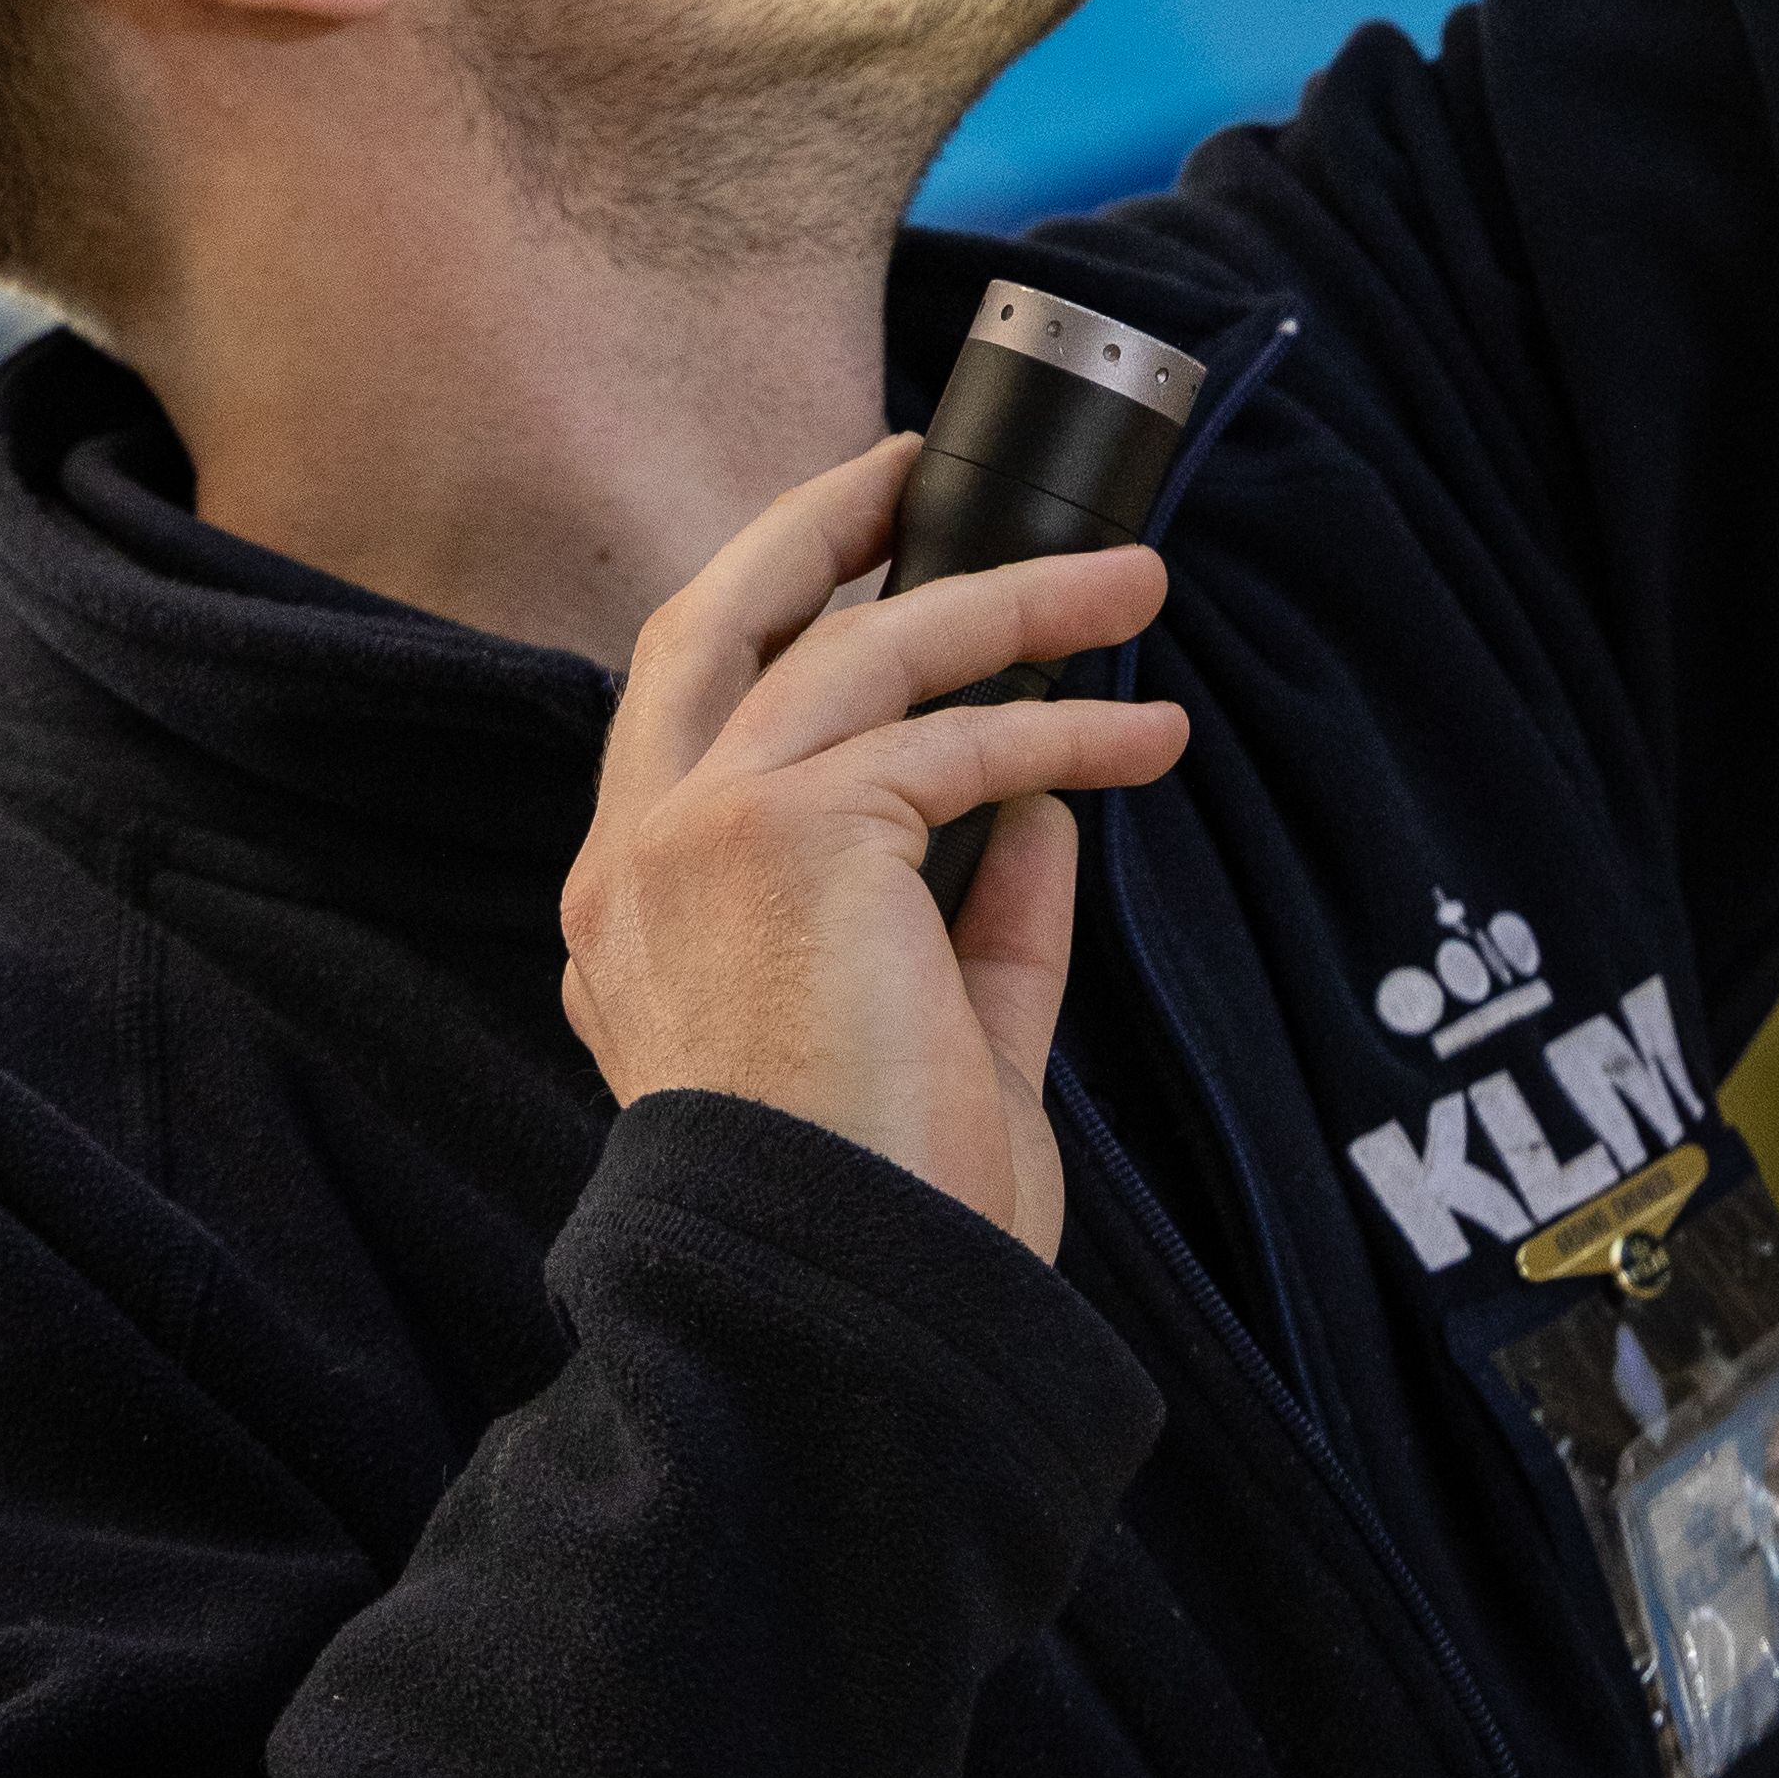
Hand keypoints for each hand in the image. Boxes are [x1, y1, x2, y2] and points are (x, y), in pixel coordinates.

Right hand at [559, 434, 1180, 1260]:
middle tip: (922, 464)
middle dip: (818, 526)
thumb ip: (974, 922)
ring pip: (856, 651)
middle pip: (712, 620)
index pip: (693, 724)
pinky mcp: (780, 830)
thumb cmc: (879, 1218)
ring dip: (1012, 602)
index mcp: (637, 922)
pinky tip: (1147, 742)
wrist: (839, 1312)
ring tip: (1133, 584)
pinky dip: (1061, 732)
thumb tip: (1038, 812)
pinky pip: (950, 743)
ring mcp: (691, 835)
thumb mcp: (935, 1049)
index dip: (788, 630)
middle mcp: (631, 861)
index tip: (881, 580)